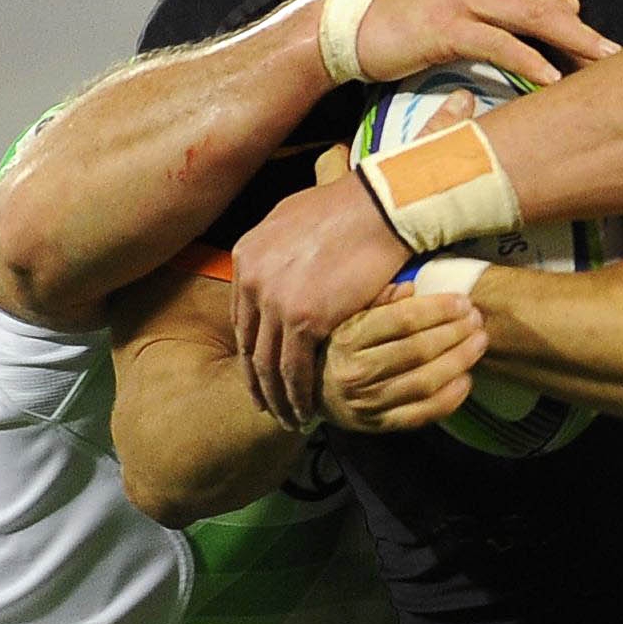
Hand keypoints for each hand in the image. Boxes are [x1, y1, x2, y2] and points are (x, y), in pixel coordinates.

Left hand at [232, 172, 420, 427]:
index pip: (242, 316)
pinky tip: (306, 411)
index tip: (260, 369)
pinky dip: (299, 394)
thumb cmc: (350, 206)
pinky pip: (295, 368)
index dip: (251, 348)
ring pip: (267, 363)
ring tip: (285, 417)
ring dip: (276, 396)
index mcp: (247, 256)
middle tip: (265, 404)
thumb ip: (277, 245)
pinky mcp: (304, 319)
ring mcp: (275, 301)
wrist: (380, 206)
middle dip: (256, 380)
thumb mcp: (294, 215)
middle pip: (249, 344)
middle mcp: (252, 280)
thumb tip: (277, 259)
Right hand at [322, 288, 485, 433]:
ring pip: (425, 382)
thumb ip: (377, 301)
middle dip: (455, 332)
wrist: (313, 393)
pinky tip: (466, 379)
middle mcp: (356, 372)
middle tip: (477, 319)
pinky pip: (422, 414)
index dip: (438, 309)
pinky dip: (450, 398)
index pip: (402, 320)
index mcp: (348, 338)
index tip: (463, 301)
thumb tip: (411, 287)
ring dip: (459, 361)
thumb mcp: (348, 317)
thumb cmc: (339, 347)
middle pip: (418, 350)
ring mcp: (369, 402)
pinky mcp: (380, 425)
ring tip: (479, 343)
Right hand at [347, 0, 617, 88]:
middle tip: (619, 58)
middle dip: (585, 35)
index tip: (606, 52)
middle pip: (547, 5)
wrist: (351, 22)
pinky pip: (498, 44)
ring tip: (602, 66)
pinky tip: (551, 78)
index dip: (578, 26)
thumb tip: (569, 3)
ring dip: (570, 45)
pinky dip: (528, 60)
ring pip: (531, 19)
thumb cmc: (410, 13)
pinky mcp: (447, 26)